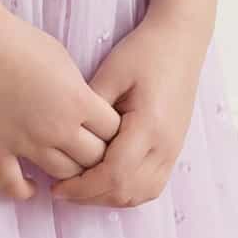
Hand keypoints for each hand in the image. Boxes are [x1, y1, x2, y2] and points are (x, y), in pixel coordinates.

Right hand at [0, 7, 122, 201]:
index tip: (103, 128)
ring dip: (67, 173)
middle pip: (94, 160)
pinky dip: (25, 191)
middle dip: (96, 155)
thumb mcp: (62, 58)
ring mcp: (25, 142)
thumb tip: (85, 113)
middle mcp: (56, 128)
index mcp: (77, 101)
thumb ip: (79, 91)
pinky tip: (30, 184)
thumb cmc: (17, 40)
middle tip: (87, 149)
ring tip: (64, 165)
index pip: (114, 133)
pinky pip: (14, 187)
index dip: (112, 130)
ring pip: (62, 176)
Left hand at [49, 11, 207, 209]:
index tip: (57, 187)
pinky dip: (127, 190)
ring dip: (109, 197)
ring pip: (141, 194)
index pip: (114, 175)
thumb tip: (68, 139)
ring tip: (81, 188)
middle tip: (62, 190)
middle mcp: (166, 146)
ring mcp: (174, 150)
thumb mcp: (111, 73)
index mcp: (150, 126)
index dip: (83, 187)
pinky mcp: (174, 149)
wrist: (180, 40)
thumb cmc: (144, 51)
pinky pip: (151, 185)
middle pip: (127, 192)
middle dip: (92, 197)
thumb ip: (91, 109)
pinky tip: (105, 181)